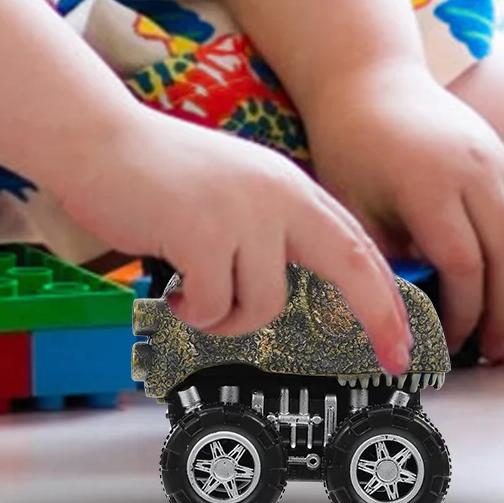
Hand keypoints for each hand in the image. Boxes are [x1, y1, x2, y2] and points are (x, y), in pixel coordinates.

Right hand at [58, 107, 415, 374]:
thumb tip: (295, 289)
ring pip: (265, 304)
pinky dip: (190, 309)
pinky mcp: (203, 232)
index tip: (403, 338)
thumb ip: (270, 228)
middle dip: (379, 316)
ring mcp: (242, 212)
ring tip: (194, 288)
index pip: (355, 242)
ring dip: (227, 315)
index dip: (385, 293)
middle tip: (395, 361)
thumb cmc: (157, 175)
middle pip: (351, 263)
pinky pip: (212, 307)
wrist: (100, 141)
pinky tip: (169, 283)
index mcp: (288, 186)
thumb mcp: (234, 191)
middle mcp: (277, 194)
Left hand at [300, 63, 503, 363]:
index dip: (461, 314)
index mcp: (431, 183)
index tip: (446, 345)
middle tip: (493, 357)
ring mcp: (495, 161)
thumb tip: (404, 324)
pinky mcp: (503, 158)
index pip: (464, 265)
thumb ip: (383, 262)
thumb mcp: (353, 207)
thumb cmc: (350, 144)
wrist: (370, 78)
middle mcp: (474, 171)